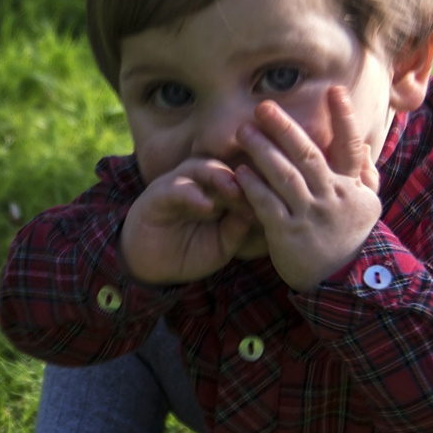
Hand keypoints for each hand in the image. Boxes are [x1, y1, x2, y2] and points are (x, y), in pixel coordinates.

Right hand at [119, 157, 256, 285]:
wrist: (151, 266)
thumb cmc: (190, 252)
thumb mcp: (222, 245)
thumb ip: (239, 230)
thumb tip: (262, 213)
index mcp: (220, 192)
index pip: (244, 178)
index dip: (261, 182)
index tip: (281, 193)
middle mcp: (201, 183)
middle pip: (227, 166)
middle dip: (245, 175)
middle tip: (262, 186)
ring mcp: (179, 184)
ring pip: (201, 168)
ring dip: (219, 177)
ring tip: (234, 191)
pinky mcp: (158, 194)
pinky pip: (176, 188)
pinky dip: (191, 194)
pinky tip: (205, 206)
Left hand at [233, 86, 381, 291]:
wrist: (342, 282)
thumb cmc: (351, 238)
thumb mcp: (367, 206)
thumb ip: (364, 175)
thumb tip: (364, 146)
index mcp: (351, 187)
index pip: (350, 145)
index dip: (343, 117)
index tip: (334, 89)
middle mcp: (332, 197)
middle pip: (307, 155)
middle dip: (285, 128)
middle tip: (263, 107)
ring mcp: (310, 215)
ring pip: (285, 176)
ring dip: (263, 151)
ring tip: (244, 132)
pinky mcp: (288, 234)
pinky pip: (268, 205)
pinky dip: (253, 187)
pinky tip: (239, 171)